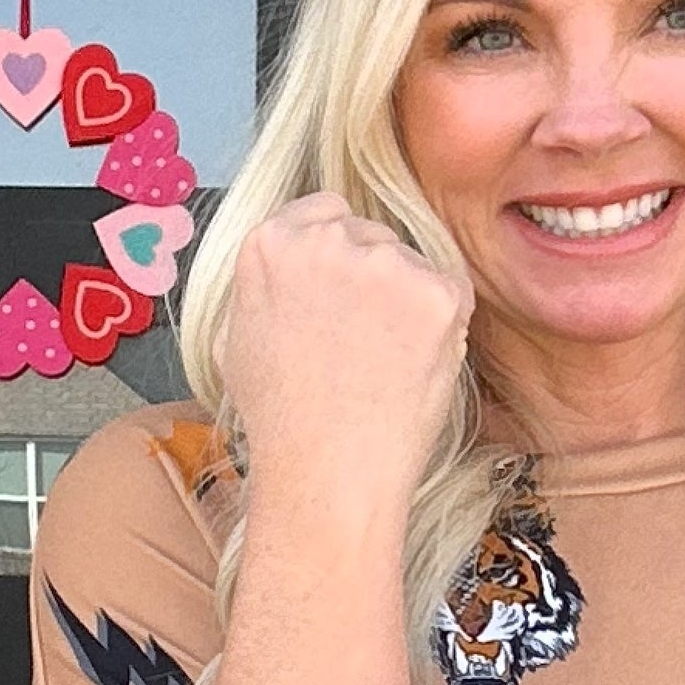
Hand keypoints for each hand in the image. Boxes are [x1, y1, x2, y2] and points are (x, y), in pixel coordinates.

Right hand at [219, 193, 474, 527]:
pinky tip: (412, 369)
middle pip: (372, 236)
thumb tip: (280, 272)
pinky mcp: (437, 292)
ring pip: (413, 266)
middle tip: (363, 346)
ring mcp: (386, 263)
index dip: (339, 256)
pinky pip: (450, 294)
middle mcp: (327, 241)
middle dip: (375, 281)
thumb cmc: (282, 422)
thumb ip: (261, 286)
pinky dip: (444, 329)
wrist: (327, 472)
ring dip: (409, 306)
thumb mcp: (234, 339)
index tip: (341, 295)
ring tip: (383, 367)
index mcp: (271, 243)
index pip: (325, 212)